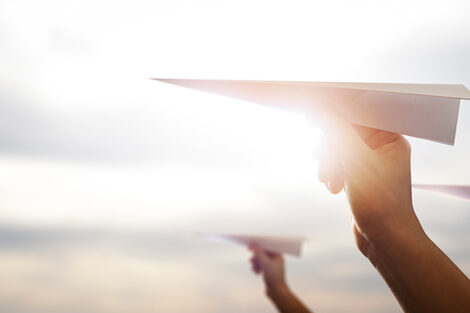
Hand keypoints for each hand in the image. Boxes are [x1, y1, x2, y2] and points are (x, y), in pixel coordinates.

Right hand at [249, 244, 287, 295]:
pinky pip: (259, 265)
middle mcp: (275, 259)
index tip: (249, 246)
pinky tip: (256, 273)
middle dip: (256, 257)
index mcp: (278, 255)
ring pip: (260, 259)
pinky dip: (256, 268)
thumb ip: (259, 253)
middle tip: (250, 260)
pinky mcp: (267, 270)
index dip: (258, 245)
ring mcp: (271, 265)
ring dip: (255, 263)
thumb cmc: (274, 277)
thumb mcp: (265, 263)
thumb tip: (253, 245)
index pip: (266, 246)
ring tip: (253, 268)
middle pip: (262, 253)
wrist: (276, 292)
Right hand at [317, 111, 424, 262]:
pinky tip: (333, 188)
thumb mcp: (355, 160)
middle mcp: (382, 146)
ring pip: (339, 148)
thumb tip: (320, 109)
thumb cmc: (380, 201)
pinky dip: (333, 173)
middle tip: (317, 156)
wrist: (385, 239)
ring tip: (327, 180)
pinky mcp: (361, 176)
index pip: (359, 113)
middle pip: (345, 131)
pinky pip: (340, 164)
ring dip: (329, 162)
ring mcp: (371, 162)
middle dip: (330, 146)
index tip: (313, 116)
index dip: (334, 112)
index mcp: (390, 137)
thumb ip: (337, 131)